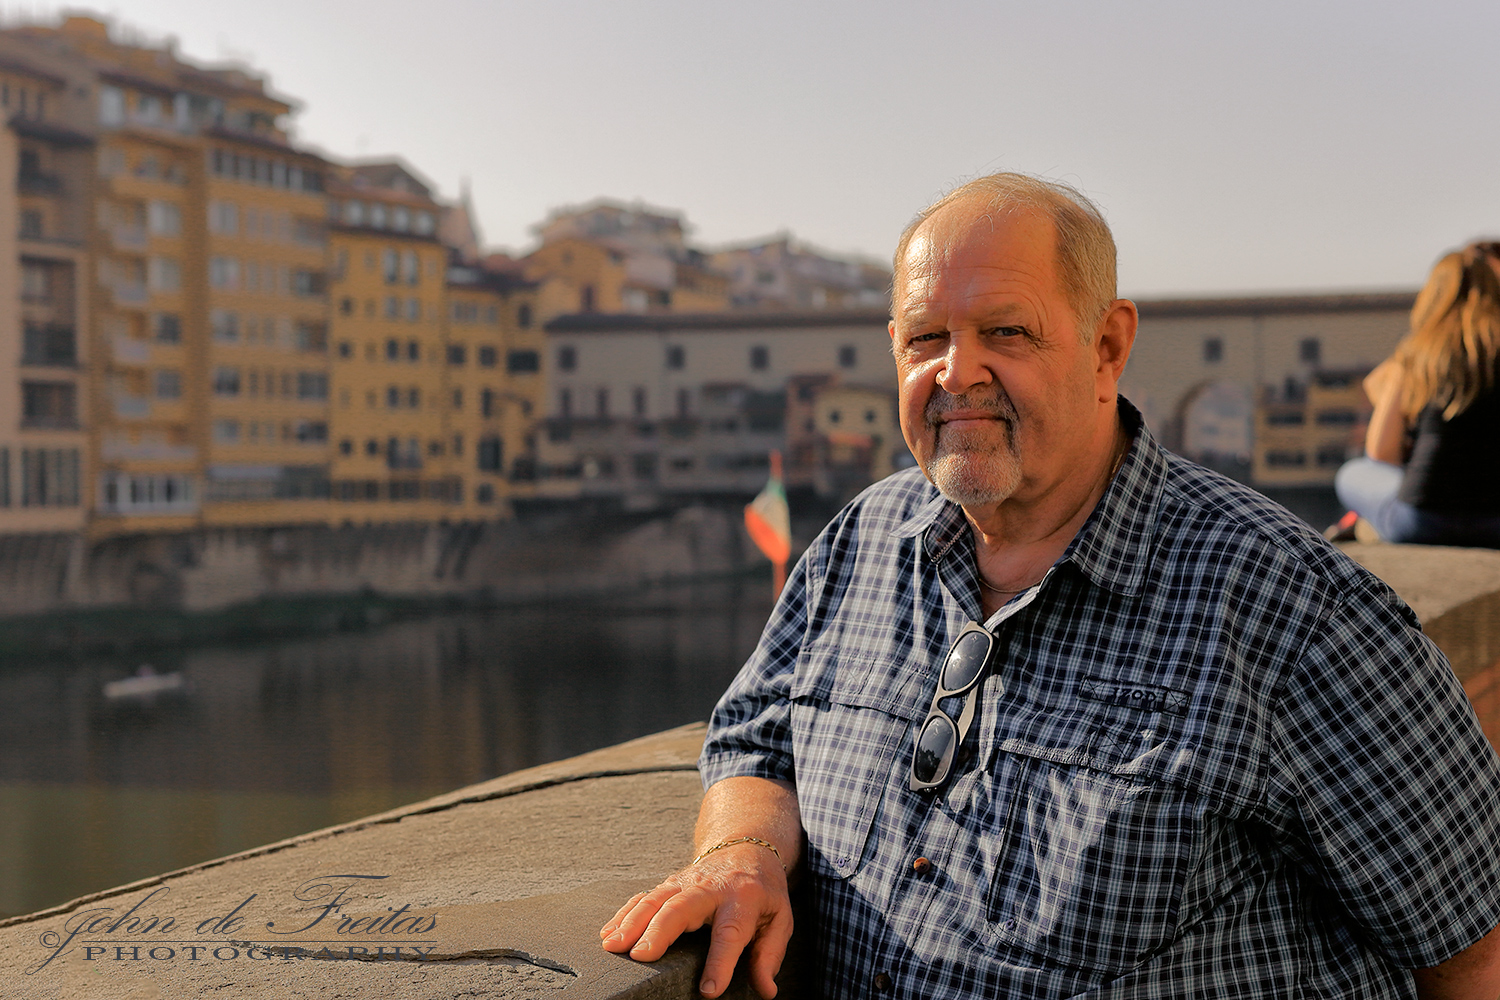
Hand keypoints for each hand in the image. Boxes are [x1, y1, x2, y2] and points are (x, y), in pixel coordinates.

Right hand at [600, 842, 792, 998]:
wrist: (747, 848)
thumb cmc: (763, 892)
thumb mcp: (780, 919)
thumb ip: (769, 955)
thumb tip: (765, 991)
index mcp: (743, 898)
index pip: (730, 934)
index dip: (720, 963)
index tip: (708, 990)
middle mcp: (711, 887)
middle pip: (682, 907)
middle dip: (659, 931)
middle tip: (641, 956)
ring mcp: (686, 882)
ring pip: (656, 899)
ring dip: (633, 922)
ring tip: (614, 945)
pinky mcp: (669, 884)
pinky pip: (644, 897)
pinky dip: (624, 914)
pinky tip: (609, 933)